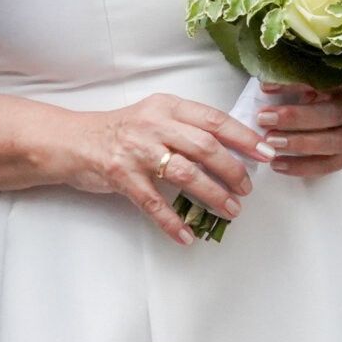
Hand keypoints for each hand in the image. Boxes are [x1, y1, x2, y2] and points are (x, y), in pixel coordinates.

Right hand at [65, 93, 264, 243]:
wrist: (75, 141)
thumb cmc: (123, 131)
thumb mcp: (156, 116)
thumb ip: (188, 126)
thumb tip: (232, 149)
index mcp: (168, 107)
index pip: (214, 120)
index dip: (244, 137)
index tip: (265, 153)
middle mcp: (154, 125)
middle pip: (204, 147)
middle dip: (232, 170)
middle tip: (247, 188)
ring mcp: (137, 151)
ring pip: (184, 174)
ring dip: (212, 195)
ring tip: (230, 210)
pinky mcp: (121, 177)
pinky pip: (153, 203)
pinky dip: (172, 221)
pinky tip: (186, 235)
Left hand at [256, 84, 341, 178]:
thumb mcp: (334, 80)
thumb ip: (308, 82)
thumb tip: (269, 88)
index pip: (325, 83)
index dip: (294, 85)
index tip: (266, 87)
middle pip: (330, 115)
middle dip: (296, 118)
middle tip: (265, 119)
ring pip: (332, 143)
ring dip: (299, 144)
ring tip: (271, 143)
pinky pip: (329, 165)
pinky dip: (303, 167)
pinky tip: (279, 165)